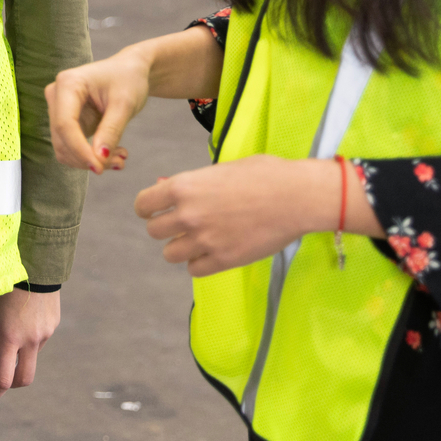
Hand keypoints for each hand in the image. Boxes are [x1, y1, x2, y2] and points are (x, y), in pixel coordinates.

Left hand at [0, 289, 60, 401]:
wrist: (36, 262)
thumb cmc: (4, 283)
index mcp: (10, 337)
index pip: (4, 380)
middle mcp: (31, 340)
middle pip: (24, 379)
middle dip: (10, 386)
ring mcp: (45, 333)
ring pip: (31, 357)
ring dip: (19, 356)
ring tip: (7, 333)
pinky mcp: (53, 324)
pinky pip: (39, 340)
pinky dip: (28, 340)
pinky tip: (21, 319)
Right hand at [45, 49, 149, 172]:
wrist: (130, 71)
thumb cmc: (128, 79)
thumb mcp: (125, 104)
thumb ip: (111, 131)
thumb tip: (98, 160)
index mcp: (68, 84)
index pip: (65, 125)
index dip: (79, 150)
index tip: (99, 168)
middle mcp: (56, 96)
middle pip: (62, 139)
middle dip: (88, 157)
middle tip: (119, 162)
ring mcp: (59, 109)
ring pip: (64, 148)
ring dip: (89, 159)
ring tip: (120, 158)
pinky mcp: (66, 122)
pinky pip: (72, 147)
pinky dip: (90, 156)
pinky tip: (112, 153)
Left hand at [133, 155, 363, 276]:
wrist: (297, 196)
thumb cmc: (264, 175)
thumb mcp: (221, 170)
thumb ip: (193, 183)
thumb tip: (170, 189)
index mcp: (184, 186)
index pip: (144, 204)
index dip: (147, 208)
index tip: (153, 211)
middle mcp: (188, 214)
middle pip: (154, 231)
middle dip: (165, 228)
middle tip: (179, 226)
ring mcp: (205, 240)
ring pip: (170, 253)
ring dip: (180, 247)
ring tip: (197, 240)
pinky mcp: (224, 260)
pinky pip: (194, 270)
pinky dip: (199, 263)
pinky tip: (211, 253)